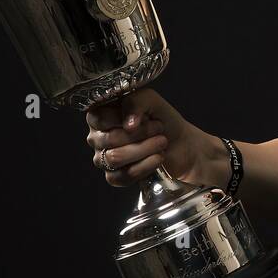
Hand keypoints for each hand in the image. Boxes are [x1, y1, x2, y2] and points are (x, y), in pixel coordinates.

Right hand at [84, 88, 203, 187]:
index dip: (126, 118)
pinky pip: (122, 176)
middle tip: (159, 129)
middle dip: (142, 134)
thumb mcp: (151, 100)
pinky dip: (145, 166)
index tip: (147, 117)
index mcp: (100, 115)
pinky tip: (158, 158)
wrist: (180, 142)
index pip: (99, 118)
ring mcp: (103, 158)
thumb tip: (128, 125)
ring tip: (161, 142)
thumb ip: (136, 102)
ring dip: (145, 149)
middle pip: (110, 139)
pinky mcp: (115, 177)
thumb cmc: (162, 118)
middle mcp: (97, 137)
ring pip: (116, 158)